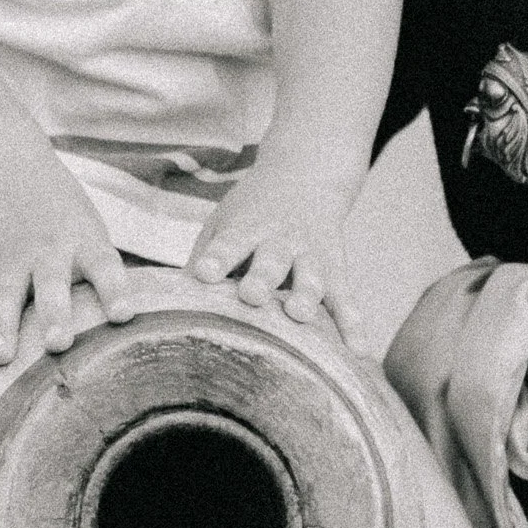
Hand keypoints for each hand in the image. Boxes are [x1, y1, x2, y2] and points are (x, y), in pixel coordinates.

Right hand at [0, 150, 134, 371]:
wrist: (10, 169)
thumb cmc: (65, 214)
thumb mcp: (90, 228)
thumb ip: (98, 272)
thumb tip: (124, 328)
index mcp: (83, 240)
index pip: (105, 265)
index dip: (115, 290)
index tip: (123, 316)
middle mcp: (48, 252)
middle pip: (52, 286)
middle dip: (54, 315)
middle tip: (57, 343)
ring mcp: (12, 264)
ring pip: (4, 299)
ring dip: (2, 329)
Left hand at [188, 170, 365, 351]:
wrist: (307, 176)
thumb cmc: (251, 214)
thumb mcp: (225, 222)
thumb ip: (205, 259)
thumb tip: (170, 307)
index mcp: (246, 228)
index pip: (229, 244)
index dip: (217, 258)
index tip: (204, 274)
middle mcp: (279, 240)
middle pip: (271, 261)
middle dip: (262, 279)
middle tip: (251, 295)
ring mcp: (310, 255)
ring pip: (310, 277)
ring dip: (306, 296)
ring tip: (300, 316)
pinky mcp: (335, 269)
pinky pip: (345, 299)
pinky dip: (352, 324)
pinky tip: (357, 352)